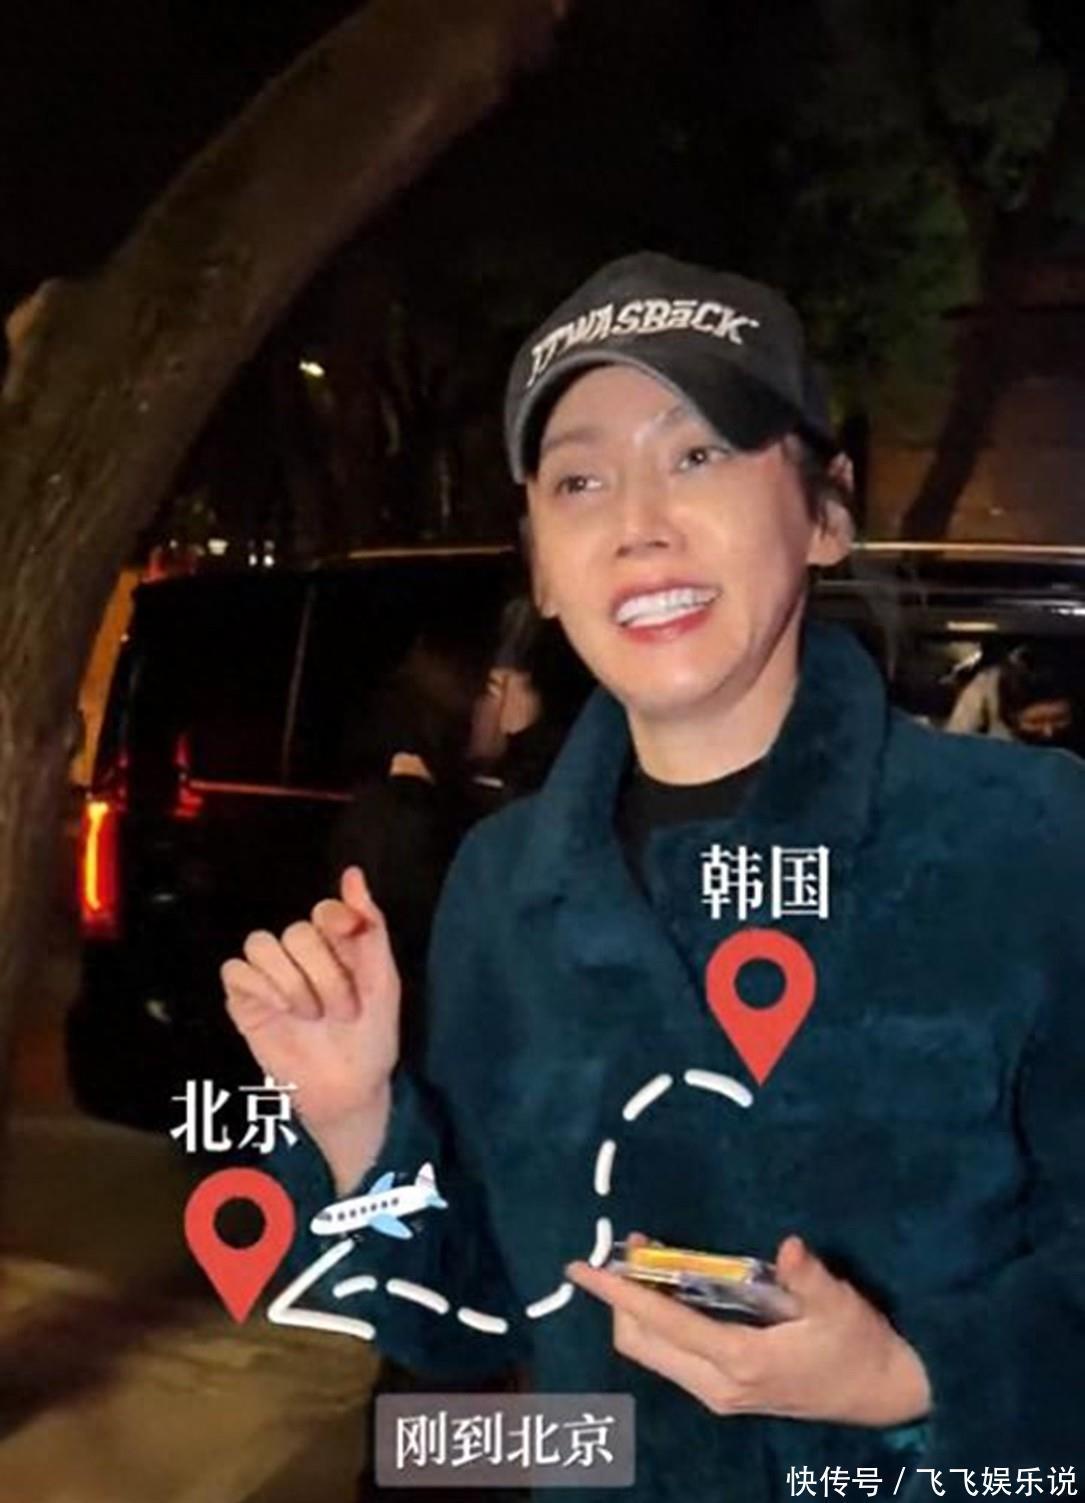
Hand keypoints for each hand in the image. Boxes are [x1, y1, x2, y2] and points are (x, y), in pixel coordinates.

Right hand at [222, 866, 399, 1133]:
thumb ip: (370, 927)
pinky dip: (260, 987)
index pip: (324, 910)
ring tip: (310, 1014)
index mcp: (337, 944)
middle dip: (323, 974)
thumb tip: (354, 874)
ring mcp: (271, 975)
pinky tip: (281, 1010)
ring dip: (291, 981)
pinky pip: (235, 971)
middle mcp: (301, 954)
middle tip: (342, 1011)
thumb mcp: (384, 981)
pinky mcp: (245, 999)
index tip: (351, 939)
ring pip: (261, 943)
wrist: (348, 1089)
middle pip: (296, 932)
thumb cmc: (371, 1036)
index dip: (335, 920)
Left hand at [566, 1233, 930, 1426]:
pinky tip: (673, 1287)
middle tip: (631, 1246)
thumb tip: (789, 1245)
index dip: (618, 1292)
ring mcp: (719, 1394)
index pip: (661, 1323)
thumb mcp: (840, 1306)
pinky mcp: (725, 1391)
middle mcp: (718, 1386)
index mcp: (740, 1362)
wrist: (885, 1394)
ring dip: (639, 1308)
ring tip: (649, 1258)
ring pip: (652, 1353)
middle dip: (621, 1297)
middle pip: (640, 1344)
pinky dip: (658, 1321)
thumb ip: (811, 1279)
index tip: (582, 1267)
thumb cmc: (860, 1345)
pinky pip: (671, 1355)